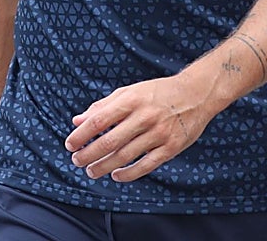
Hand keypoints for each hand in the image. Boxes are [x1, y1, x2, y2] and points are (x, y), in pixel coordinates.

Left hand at [64, 74, 218, 182]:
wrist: (196, 93)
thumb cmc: (158, 92)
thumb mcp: (130, 91)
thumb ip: (103, 106)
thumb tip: (77, 121)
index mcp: (132, 100)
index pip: (99, 120)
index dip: (81, 135)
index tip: (70, 144)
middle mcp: (145, 116)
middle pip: (109, 141)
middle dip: (88, 154)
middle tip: (77, 160)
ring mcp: (159, 133)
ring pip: (125, 156)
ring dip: (103, 166)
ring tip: (91, 170)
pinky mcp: (171, 147)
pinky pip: (146, 165)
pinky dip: (128, 173)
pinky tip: (115, 175)